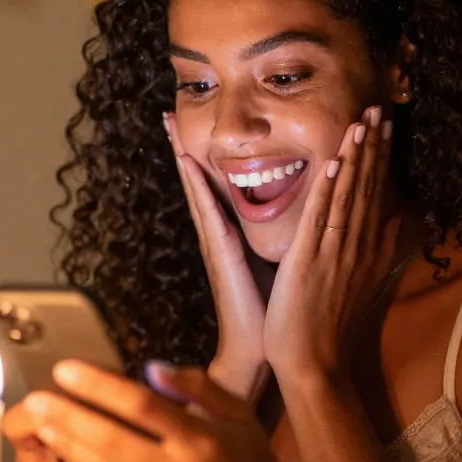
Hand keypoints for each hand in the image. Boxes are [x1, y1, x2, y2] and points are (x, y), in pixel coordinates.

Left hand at [26, 358, 300, 461]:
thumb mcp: (239, 413)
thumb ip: (198, 387)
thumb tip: (151, 367)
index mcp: (204, 440)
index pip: (143, 407)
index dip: (100, 387)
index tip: (67, 369)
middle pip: (115, 441)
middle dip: (71, 418)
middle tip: (36, 398)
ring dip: (71, 447)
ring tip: (42, 425)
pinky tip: (66, 458)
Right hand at [165, 112, 269, 400]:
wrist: (258, 350)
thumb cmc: (269, 311)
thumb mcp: (274, 264)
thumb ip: (274, 240)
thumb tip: (294, 217)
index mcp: (231, 234)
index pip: (215, 185)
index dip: (203, 154)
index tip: (194, 122)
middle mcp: (218, 233)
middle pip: (197, 179)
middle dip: (183, 145)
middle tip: (167, 110)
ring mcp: (214, 241)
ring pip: (197, 188)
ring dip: (183, 154)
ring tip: (170, 124)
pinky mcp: (221, 252)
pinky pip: (208, 211)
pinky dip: (197, 185)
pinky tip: (188, 163)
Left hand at [264, 106, 393, 380]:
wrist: (312, 363)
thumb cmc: (328, 325)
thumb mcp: (361, 280)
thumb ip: (378, 248)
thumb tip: (398, 220)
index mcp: (365, 250)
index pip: (376, 194)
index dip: (380, 157)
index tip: (385, 123)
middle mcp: (355, 247)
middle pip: (368, 188)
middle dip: (374, 146)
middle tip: (379, 107)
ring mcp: (334, 253)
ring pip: (349, 197)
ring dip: (356, 158)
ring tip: (362, 121)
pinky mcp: (309, 262)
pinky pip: (321, 220)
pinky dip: (328, 191)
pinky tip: (334, 164)